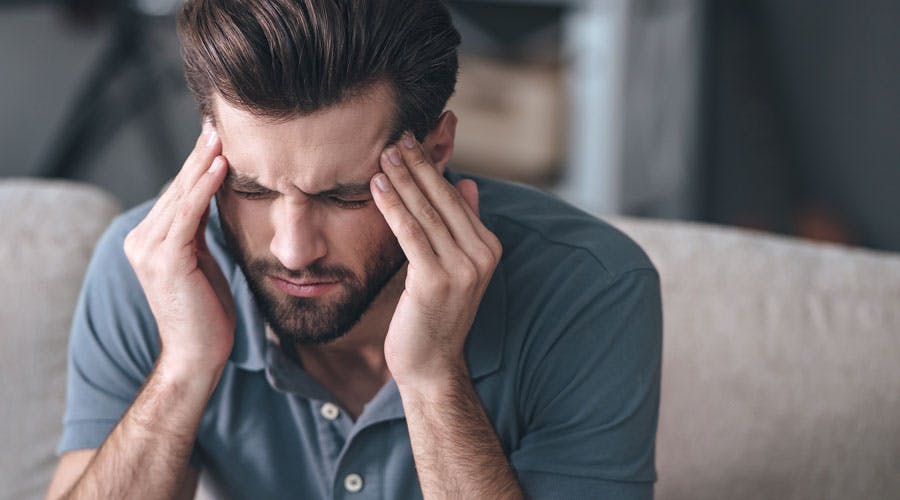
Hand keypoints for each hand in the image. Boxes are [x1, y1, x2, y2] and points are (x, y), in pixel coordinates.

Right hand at [124, 120, 234, 374]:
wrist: (197, 356)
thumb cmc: (207, 313)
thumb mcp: (203, 262)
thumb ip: (200, 232)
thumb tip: (215, 200)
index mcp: (149, 240)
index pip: (178, 194)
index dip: (197, 164)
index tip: (216, 135)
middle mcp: (142, 240)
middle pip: (178, 188)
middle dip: (200, 154)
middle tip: (218, 121)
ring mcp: (149, 249)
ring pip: (182, 196)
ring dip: (203, 162)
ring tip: (222, 134)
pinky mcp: (165, 259)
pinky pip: (189, 214)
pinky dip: (204, 187)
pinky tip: (220, 165)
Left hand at [371, 132, 501, 390]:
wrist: (431, 365)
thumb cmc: (435, 315)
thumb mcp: (454, 266)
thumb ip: (463, 225)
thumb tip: (466, 182)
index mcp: (487, 247)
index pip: (456, 197)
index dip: (432, 167)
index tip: (411, 140)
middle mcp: (481, 255)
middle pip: (443, 199)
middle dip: (417, 165)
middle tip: (396, 135)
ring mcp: (462, 268)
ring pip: (426, 212)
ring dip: (402, 179)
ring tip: (384, 153)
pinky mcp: (436, 280)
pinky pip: (411, 233)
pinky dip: (393, 206)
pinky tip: (377, 186)